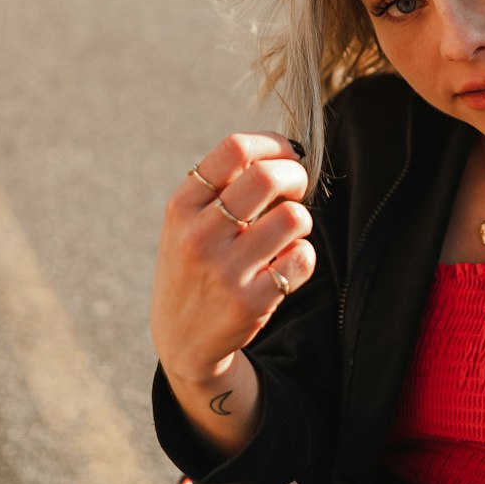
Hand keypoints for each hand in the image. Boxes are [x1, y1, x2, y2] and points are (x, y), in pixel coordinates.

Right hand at [152, 133, 314, 390]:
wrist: (182, 339)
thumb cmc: (195, 265)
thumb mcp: (186, 223)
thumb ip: (222, 186)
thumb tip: (285, 151)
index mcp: (181, 207)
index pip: (234, 150)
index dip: (273, 144)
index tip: (287, 154)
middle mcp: (198, 236)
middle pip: (267, 177)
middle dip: (295, 176)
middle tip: (296, 190)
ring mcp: (224, 271)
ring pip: (293, 217)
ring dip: (301, 220)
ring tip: (287, 232)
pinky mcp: (250, 303)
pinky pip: (302, 258)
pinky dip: (303, 256)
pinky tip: (285, 264)